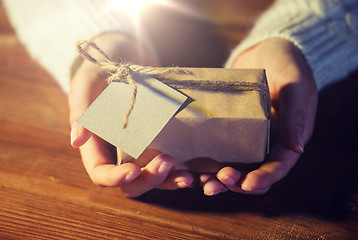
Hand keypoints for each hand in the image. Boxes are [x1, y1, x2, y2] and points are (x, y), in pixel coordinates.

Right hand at [68, 33, 192, 196]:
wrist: (128, 51)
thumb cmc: (103, 64)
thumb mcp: (89, 81)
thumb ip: (82, 109)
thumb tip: (77, 142)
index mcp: (96, 141)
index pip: (101, 172)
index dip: (115, 178)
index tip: (134, 171)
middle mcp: (117, 150)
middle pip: (129, 182)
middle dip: (147, 180)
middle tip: (167, 162)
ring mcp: (139, 146)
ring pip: (149, 177)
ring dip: (166, 181)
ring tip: (185, 176)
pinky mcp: (158, 140)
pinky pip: (165, 163)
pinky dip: (177, 171)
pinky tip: (191, 172)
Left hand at [201, 38, 317, 195]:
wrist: (264, 49)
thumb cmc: (285, 62)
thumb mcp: (294, 84)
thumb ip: (295, 113)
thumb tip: (297, 148)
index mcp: (289, 136)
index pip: (280, 165)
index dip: (265, 178)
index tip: (247, 184)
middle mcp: (269, 142)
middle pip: (255, 173)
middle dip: (238, 182)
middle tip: (218, 181)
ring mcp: (250, 137)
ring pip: (237, 167)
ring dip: (221, 178)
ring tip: (204, 181)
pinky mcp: (232, 129)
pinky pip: (222, 150)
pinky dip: (210, 162)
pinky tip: (195, 167)